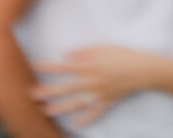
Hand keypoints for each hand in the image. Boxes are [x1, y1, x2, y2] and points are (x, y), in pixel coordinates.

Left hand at [31, 47, 151, 126]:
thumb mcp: (103, 48)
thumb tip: (65, 55)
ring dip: (59, 108)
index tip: (32, 66)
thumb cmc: (122, 55)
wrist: (141, 70)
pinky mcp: (106, 102)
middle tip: (31, 95)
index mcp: (88, 67)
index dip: (47, 67)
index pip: (63, 67)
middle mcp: (90, 82)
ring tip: (45, 111)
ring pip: (74, 103)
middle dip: (47, 91)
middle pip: (64, 88)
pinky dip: (85, 119)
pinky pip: (94, 113)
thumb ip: (83, 52)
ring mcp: (97, 95)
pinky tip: (75, 124)